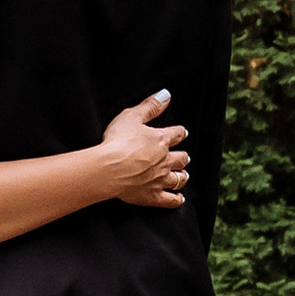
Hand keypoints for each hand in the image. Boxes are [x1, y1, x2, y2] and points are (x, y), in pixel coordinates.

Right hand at [95, 91, 188, 208]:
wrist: (110, 168)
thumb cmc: (118, 142)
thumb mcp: (132, 116)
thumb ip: (150, 106)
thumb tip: (166, 95)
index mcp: (160, 140)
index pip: (176, 134)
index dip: (179, 133)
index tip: (181, 133)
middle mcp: (165, 160)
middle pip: (181, 158)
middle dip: (183, 156)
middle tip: (184, 156)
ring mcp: (160, 179)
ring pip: (179, 178)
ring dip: (182, 176)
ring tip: (183, 175)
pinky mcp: (153, 196)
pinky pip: (170, 200)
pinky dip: (176, 199)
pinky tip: (179, 198)